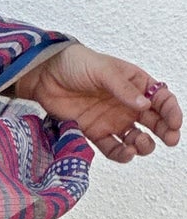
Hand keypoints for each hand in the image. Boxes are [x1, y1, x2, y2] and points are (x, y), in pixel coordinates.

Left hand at [13, 43, 180, 162]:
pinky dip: (121, 154)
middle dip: (165, 132)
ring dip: (144, 145)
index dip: (171, 112)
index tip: (175, 123)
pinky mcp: (95, 132)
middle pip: (154, 122)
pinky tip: (126, 153)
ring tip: (140, 145)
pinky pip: (113, 148)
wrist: (44, 75)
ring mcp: (113, 120)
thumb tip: (145, 105)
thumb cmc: (75, 64)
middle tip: (170, 139)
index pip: (161, 99)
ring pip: (136, 138)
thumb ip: (123, 88)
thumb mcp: (103, 70)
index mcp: (136, 84)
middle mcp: (128, 104)